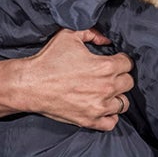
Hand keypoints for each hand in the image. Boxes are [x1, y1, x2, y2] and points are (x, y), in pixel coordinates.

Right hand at [18, 27, 134, 130]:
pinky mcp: (89, 120)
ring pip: (123, 103)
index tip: (113, 61)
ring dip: (117, 97)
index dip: (121, 60)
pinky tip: (102, 109)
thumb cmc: (48, 59)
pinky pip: (111, 123)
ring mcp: (99, 106)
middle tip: (108, 76)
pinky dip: (110, 117)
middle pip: (128, 83)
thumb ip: (91, 33)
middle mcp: (106, 87)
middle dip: (120, 77)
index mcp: (105, 66)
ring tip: (106, 93)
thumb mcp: (69, 35)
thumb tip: (106, 40)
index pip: (128, 63)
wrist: (29, 84)